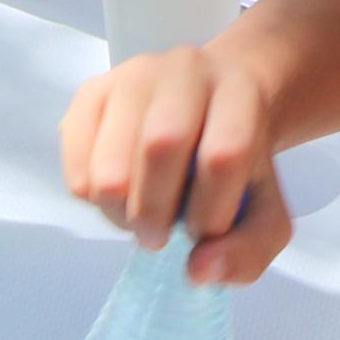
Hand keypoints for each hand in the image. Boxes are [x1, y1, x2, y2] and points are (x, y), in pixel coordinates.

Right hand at [60, 45, 295, 284]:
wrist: (209, 109)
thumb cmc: (235, 164)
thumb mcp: (264, 212)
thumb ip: (249, 251)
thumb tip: (197, 270)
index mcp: (240, 93)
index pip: (224, 154)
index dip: (210, 211)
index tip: (205, 233)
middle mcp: (186, 69)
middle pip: (161, 145)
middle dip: (156, 212)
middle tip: (158, 237)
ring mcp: (133, 74)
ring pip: (111, 160)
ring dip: (119, 210)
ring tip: (136, 218)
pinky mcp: (93, 90)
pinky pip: (75, 156)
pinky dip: (89, 194)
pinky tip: (116, 194)